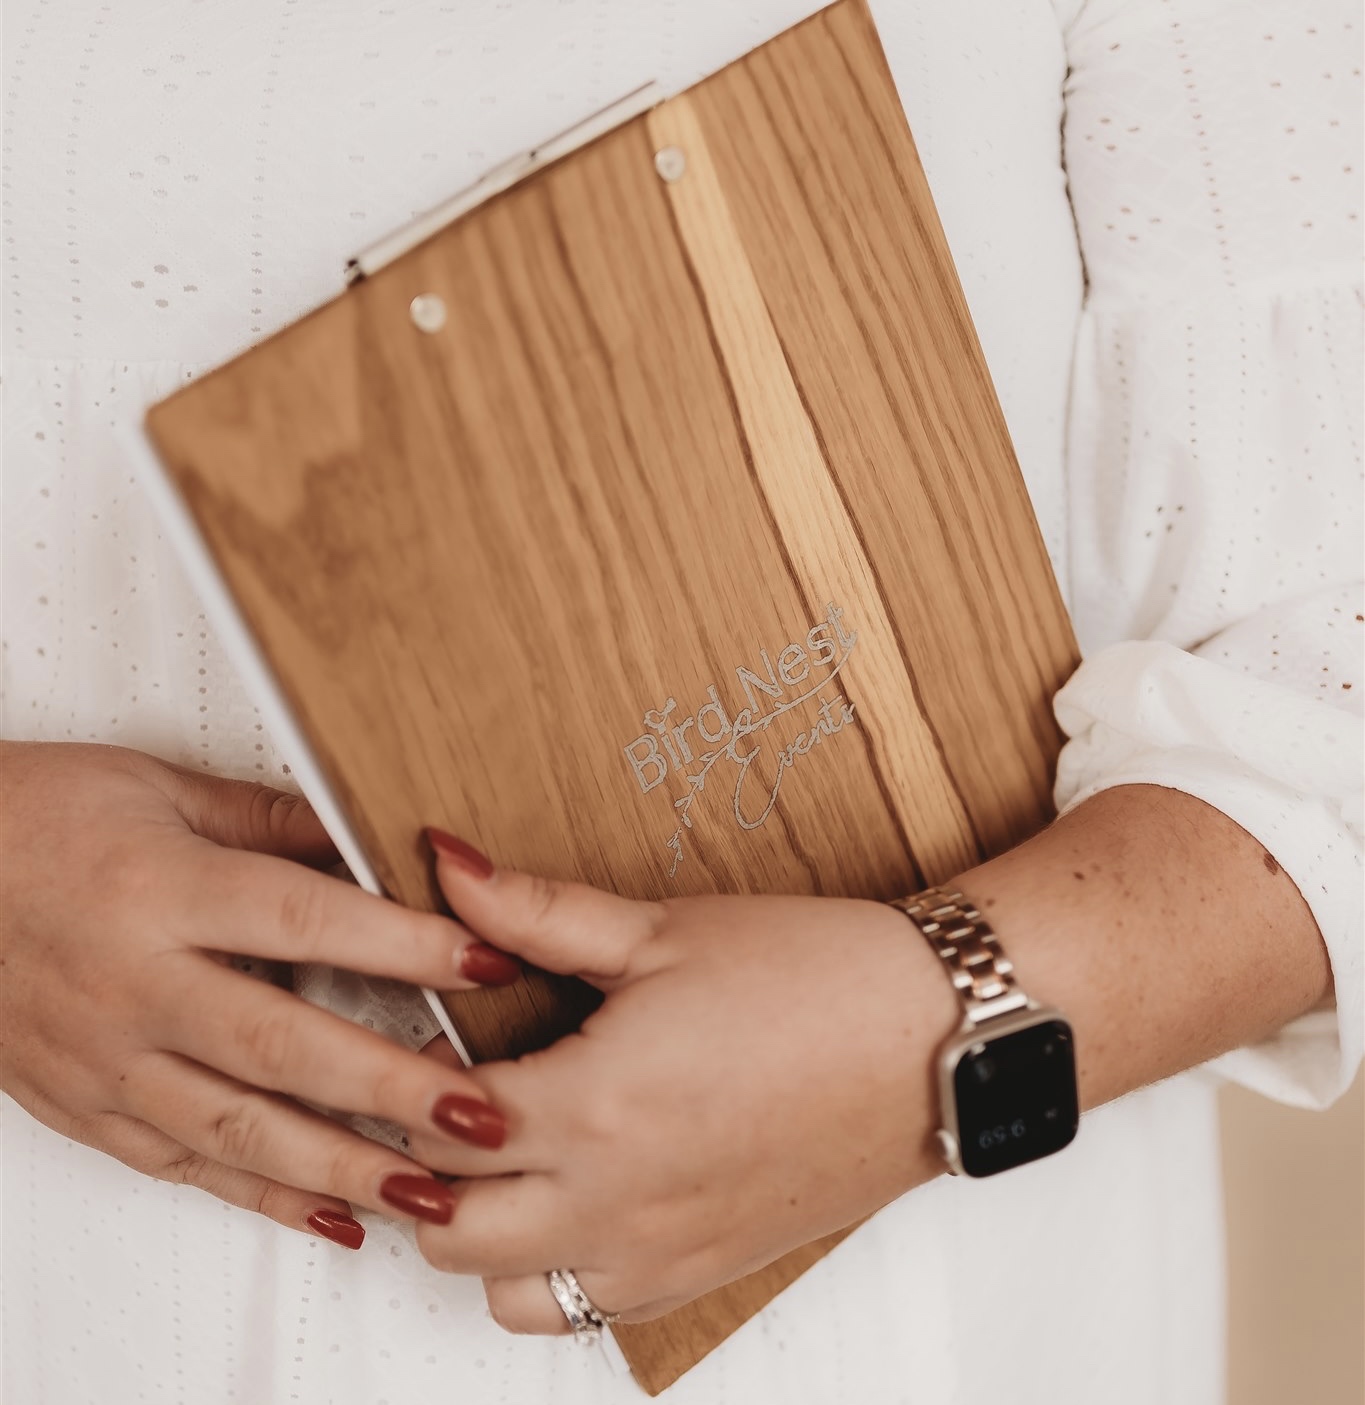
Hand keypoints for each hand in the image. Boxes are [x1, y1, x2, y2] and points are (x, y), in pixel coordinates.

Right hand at [0, 742, 522, 1248]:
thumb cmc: (34, 819)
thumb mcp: (157, 789)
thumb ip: (273, 819)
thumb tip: (372, 841)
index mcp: (160, 894)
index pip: (307, 922)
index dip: (406, 945)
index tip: (485, 962)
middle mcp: (133, 987)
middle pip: (284, 1046)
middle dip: (393, 1089)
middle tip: (482, 1113)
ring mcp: (105, 1059)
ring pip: (240, 1131)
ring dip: (344, 1167)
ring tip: (431, 1191)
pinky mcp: (85, 1106)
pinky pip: (185, 1165)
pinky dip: (264, 1197)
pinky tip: (333, 1215)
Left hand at [404, 782, 1330, 1331]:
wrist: (939, 1042)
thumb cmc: (814, 976)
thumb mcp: (663, 928)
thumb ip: (535, 910)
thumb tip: (445, 862)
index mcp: (591, 1109)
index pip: (433, 1122)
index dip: (400, 1076)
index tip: (408, 1035)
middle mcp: (610, 1204)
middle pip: (444, 1226)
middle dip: (420, 1165)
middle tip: (436, 1095)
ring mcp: (657, 1254)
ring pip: (501, 1290)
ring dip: (474, 1231)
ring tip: (500, 1152)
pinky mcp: (700, 1273)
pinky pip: (583, 1310)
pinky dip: (549, 1271)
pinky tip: (574, 1195)